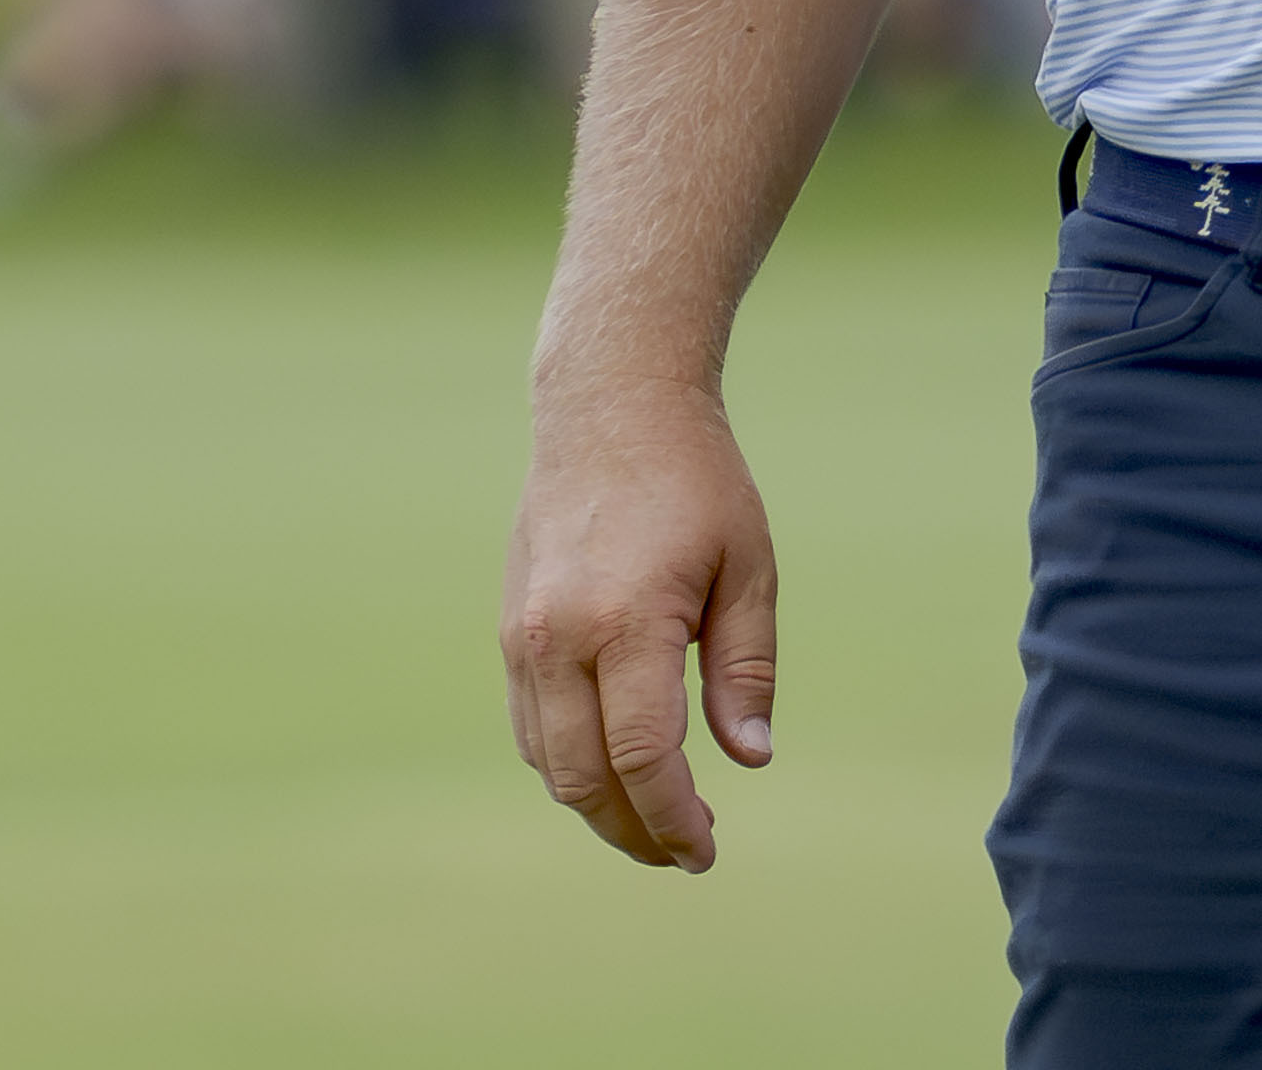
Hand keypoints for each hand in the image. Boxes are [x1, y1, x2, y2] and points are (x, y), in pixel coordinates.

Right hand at [501, 377, 777, 870]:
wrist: (608, 410)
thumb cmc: (696, 483)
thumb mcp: (748, 566)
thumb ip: (746, 667)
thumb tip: (751, 758)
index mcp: (624, 623)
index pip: (640, 757)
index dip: (671, 818)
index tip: (705, 850)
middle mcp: (557, 639)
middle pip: (582, 780)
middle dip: (633, 831)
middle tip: (686, 851)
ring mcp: (522, 639)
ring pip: (548, 762)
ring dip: (597, 806)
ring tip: (659, 819)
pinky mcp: (511, 633)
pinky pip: (532, 726)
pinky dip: (569, 764)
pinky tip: (616, 768)